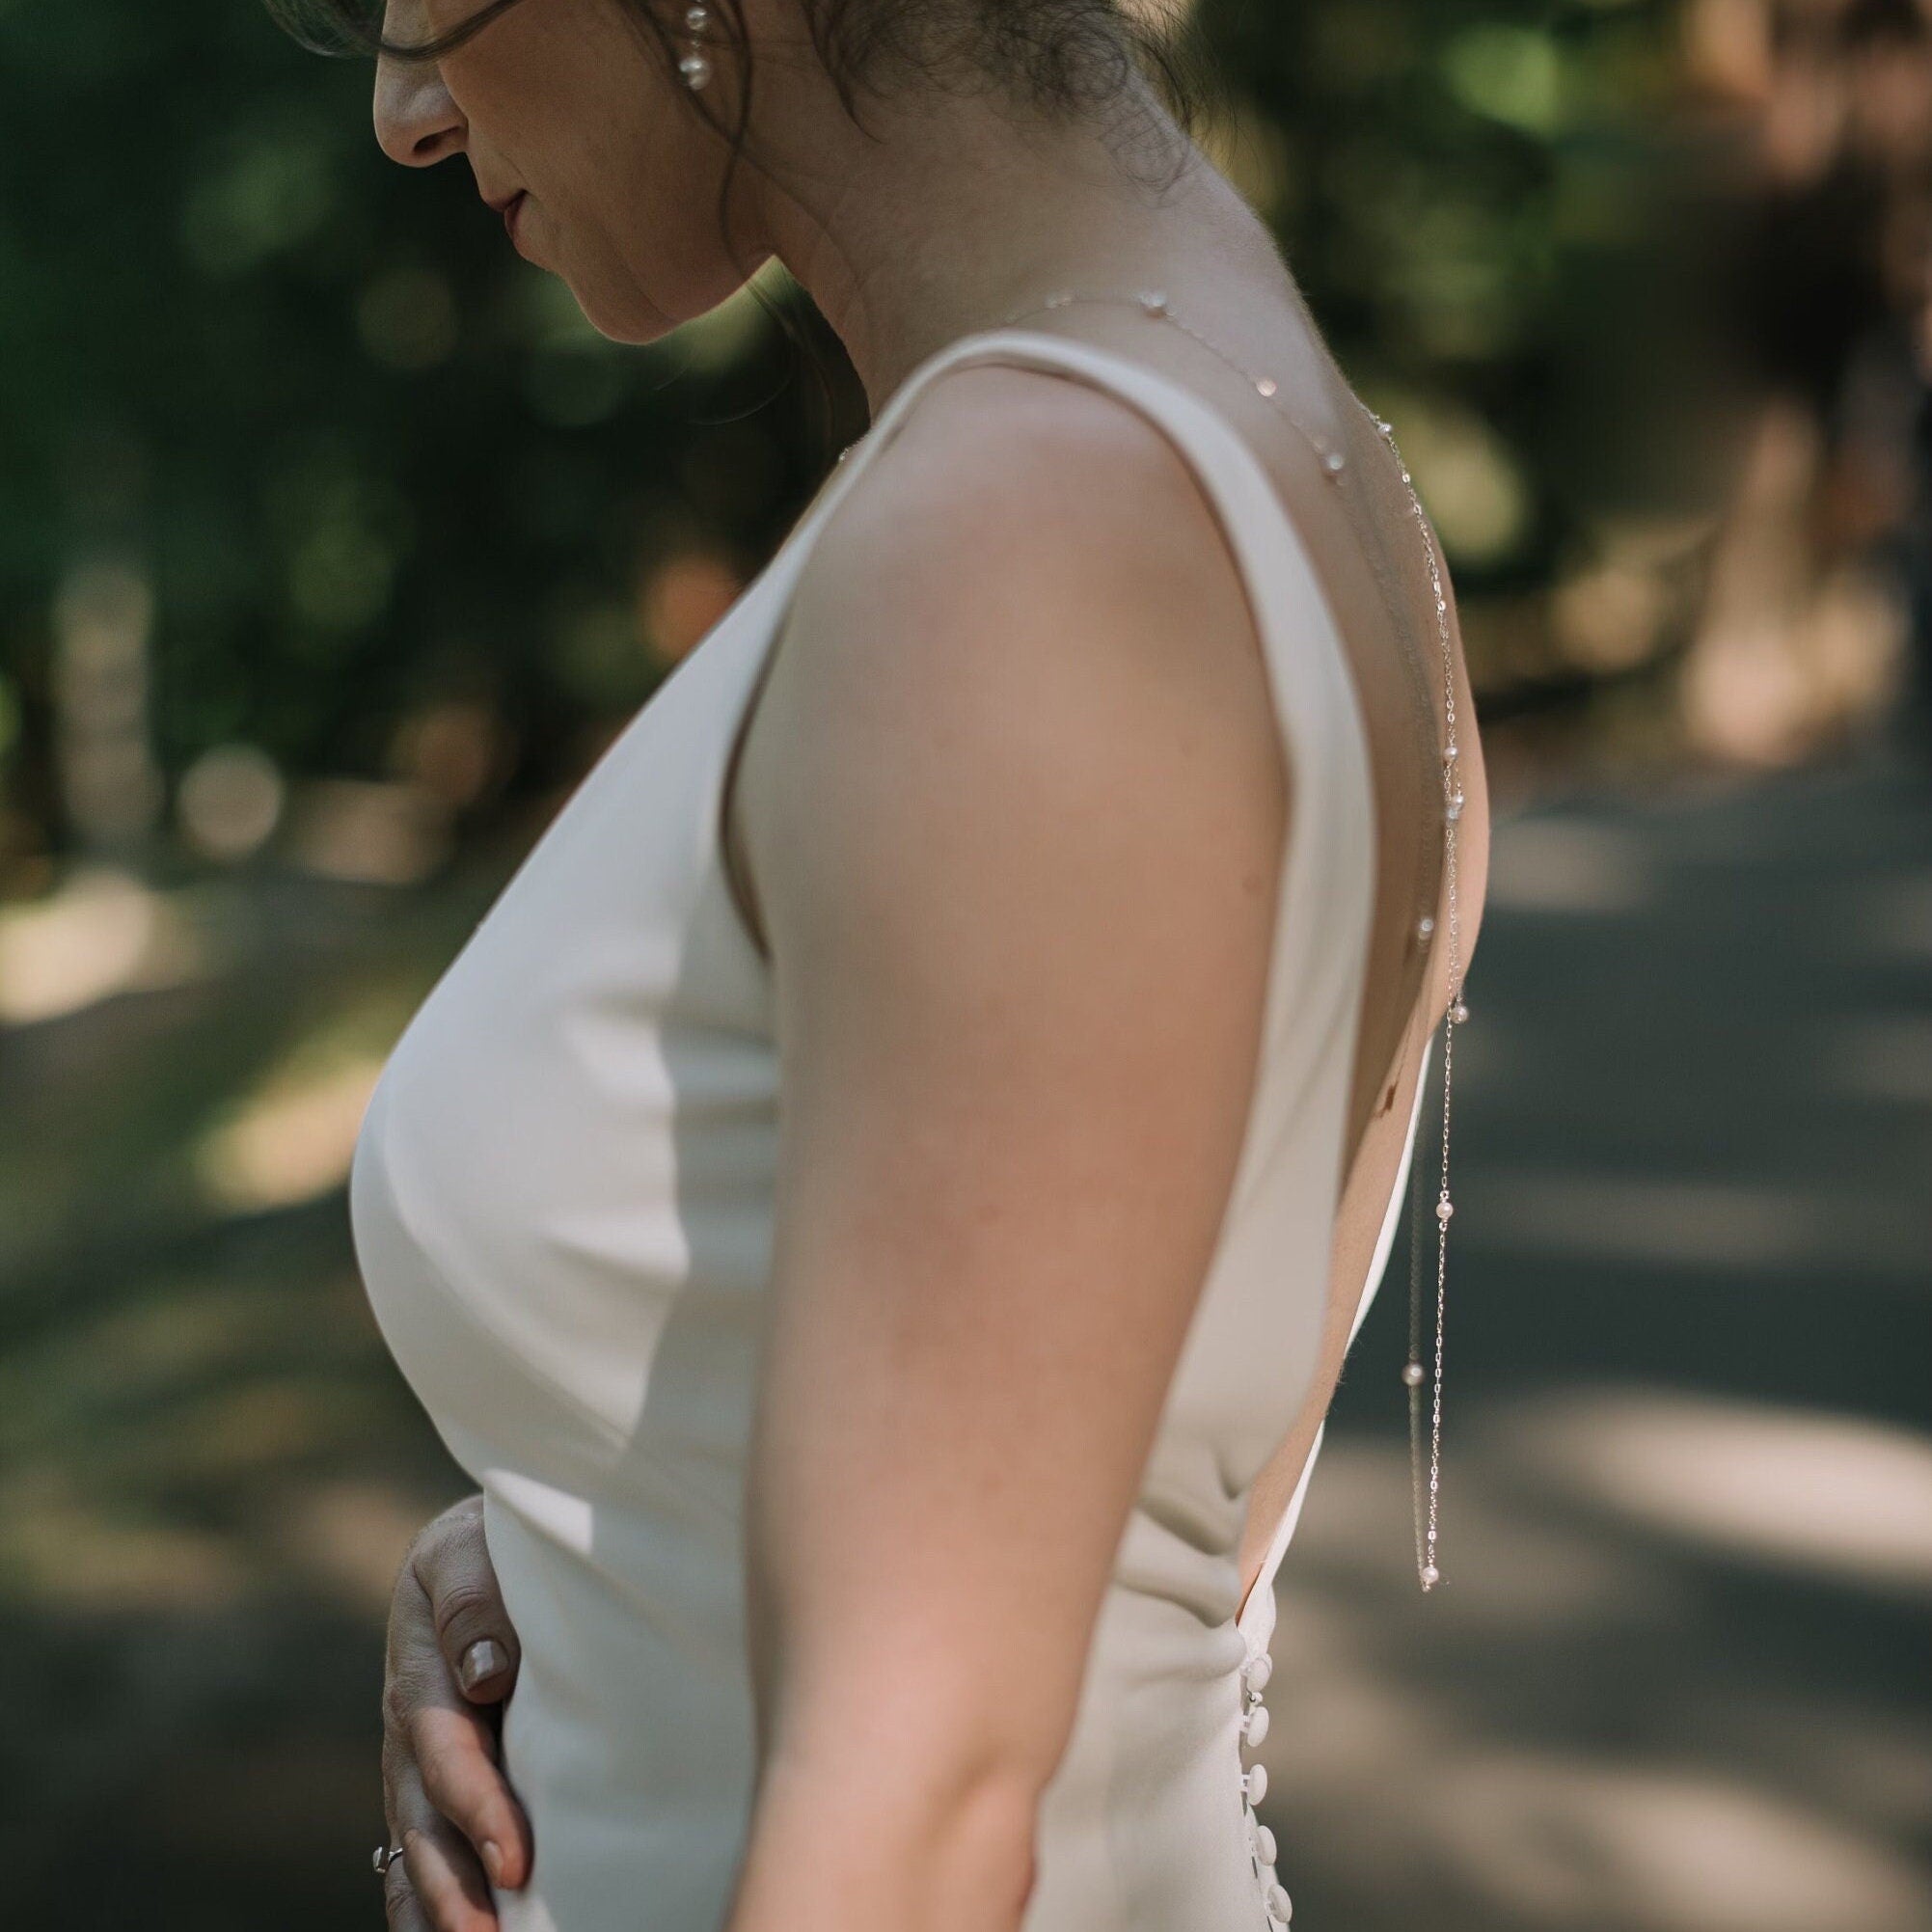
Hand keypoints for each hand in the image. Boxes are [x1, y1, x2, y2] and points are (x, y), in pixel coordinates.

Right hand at [381, 1493, 532, 1930]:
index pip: (446, 1749)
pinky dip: (425, 1901)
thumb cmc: (495, 1535)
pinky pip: (416, 1850)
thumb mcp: (473, 1545)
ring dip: (443, 1905)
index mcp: (420, 1665)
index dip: (478, 1805)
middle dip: (457, 1882)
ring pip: (416, 1845)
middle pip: (423, 1817)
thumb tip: (486, 1675)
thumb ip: (474, 1599)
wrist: (485, 1534)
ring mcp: (415, 1758)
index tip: (516, 1857)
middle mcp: (410, 1724)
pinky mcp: (434, 1778)